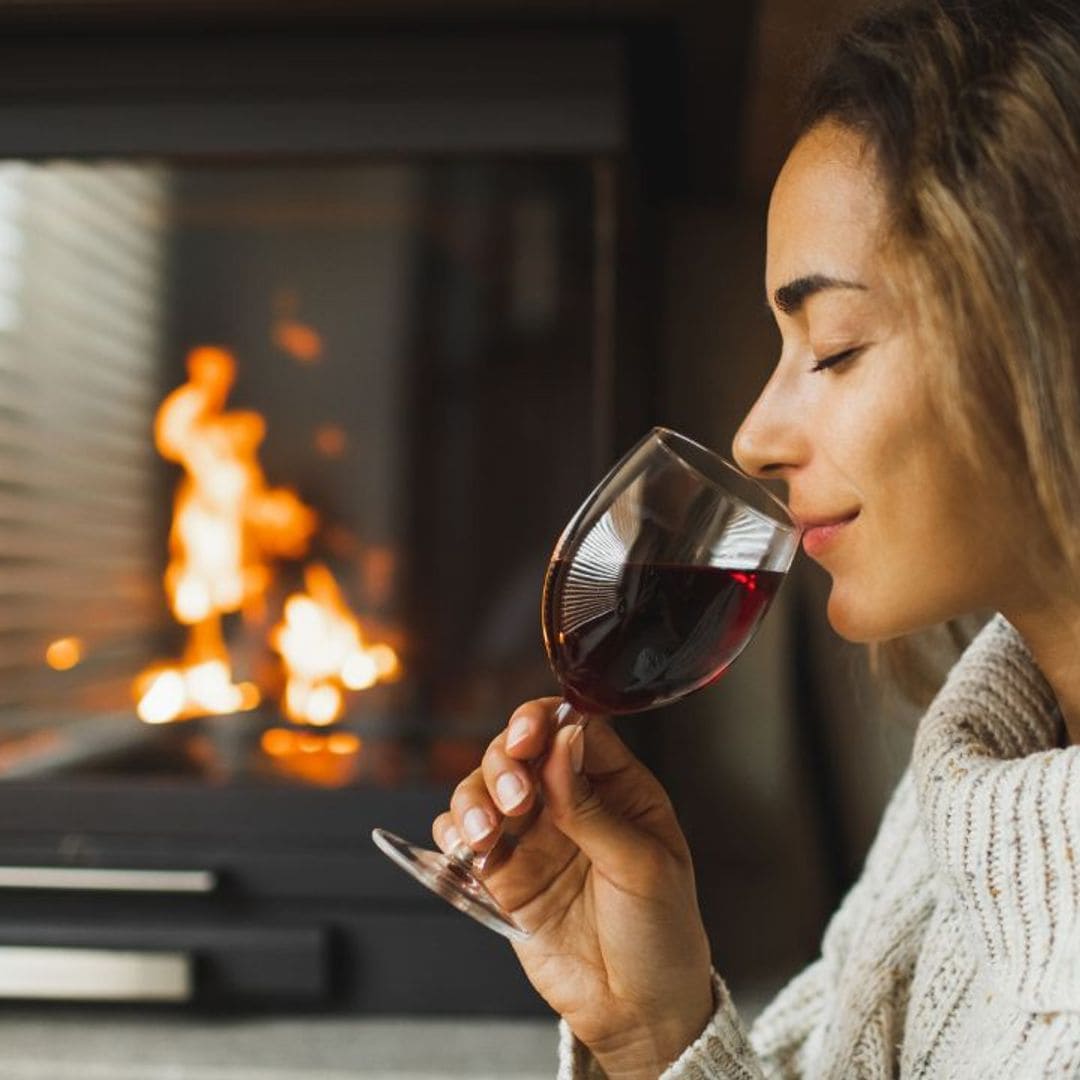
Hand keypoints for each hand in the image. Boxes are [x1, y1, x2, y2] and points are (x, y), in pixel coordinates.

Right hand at [432, 698, 713, 1078]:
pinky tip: (465, 849)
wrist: (638, 1012)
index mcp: (619, 787)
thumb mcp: (642, 866)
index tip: (527, 738)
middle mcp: (571, 802)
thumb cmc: (661, 935)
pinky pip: (464, 837)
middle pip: (520, 750)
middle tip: (515, 800)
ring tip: (486, 834)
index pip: (574, 728)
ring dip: (474, 798)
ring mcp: (534, 837)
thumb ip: (594, 807)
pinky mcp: (505, 875)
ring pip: (484, 787)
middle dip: (506, 763)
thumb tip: (564, 740)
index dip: (544, 722)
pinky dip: (453, 833)